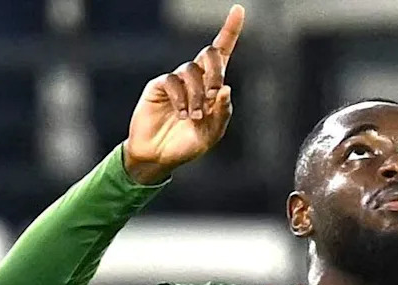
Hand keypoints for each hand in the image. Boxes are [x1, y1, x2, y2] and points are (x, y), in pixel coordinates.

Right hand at [123, 4, 245, 183]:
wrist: (160, 156)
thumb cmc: (187, 144)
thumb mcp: (211, 133)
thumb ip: (222, 113)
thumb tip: (225, 89)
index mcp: (212, 87)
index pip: (222, 53)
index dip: (230, 31)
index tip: (238, 10)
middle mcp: (195, 78)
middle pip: (209, 55)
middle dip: (216, 71)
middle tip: (215, 94)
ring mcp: (176, 80)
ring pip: (191, 71)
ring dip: (197, 95)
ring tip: (194, 117)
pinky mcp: (159, 86)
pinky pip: (173, 81)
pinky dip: (181, 98)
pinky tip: (182, 114)